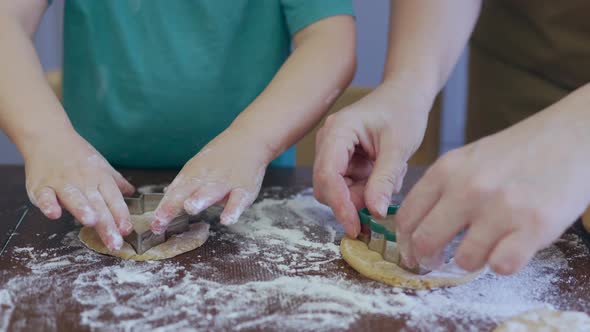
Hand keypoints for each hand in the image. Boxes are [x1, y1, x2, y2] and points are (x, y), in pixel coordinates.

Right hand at [24, 130, 134, 250]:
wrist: (48, 137)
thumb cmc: (77, 154)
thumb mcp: (101, 165)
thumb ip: (116, 182)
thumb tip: (132, 192)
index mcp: (100, 178)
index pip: (114, 199)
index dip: (121, 215)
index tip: (127, 230)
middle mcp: (83, 181)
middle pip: (97, 204)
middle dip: (107, 224)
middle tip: (115, 241)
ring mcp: (61, 183)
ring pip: (74, 198)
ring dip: (82, 209)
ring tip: (91, 222)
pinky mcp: (41, 185)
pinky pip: (45, 196)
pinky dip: (48, 205)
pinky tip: (54, 214)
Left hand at [151, 128, 268, 232]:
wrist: (249, 139)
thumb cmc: (221, 157)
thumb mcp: (198, 167)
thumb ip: (184, 186)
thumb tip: (166, 198)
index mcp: (192, 174)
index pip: (174, 193)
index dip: (163, 209)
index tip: (154, 225)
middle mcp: (206, 178)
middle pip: (186, 192)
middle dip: (173, 206)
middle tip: (161, 220)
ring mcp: (225, 182)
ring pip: (211, 192)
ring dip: (200, 199)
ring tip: (190, 208)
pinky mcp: (244, 188)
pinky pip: (238, 200)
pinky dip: (233, 209)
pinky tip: (227, 220)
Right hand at [313, 80, 432, 236]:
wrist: (406, 94)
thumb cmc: (403, 111)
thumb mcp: (398, 147)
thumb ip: (385, 180)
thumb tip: (375, 212)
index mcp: (338, 131)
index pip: (328, 175)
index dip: (339, 205)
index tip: (355, 227)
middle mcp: (329, 141)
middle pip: (327, 186)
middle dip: (353, 201)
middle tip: (382, 204)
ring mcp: (334, 151)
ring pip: (339, 189)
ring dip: (364, 194)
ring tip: (392, 176)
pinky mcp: (343, 159)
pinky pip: (349, 185)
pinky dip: (368, 187)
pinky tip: (387, 172)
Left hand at [396, 104, 589, 274]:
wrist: (572, 135)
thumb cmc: (518, 151)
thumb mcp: (468, 159)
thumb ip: (442, 189)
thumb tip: (415, 229)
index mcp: (447, 170)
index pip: (407, 217)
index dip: (405, 242)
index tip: (411, 253)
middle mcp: (469, 188)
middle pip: (426, 241)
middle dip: (428, 258)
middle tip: (437, 262)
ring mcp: (501, 207)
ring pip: (464, 260)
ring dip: (472, 261)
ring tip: (486, 245)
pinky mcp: (535, 225)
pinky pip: (502, 266)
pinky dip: (503, 264)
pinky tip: (510, 248)